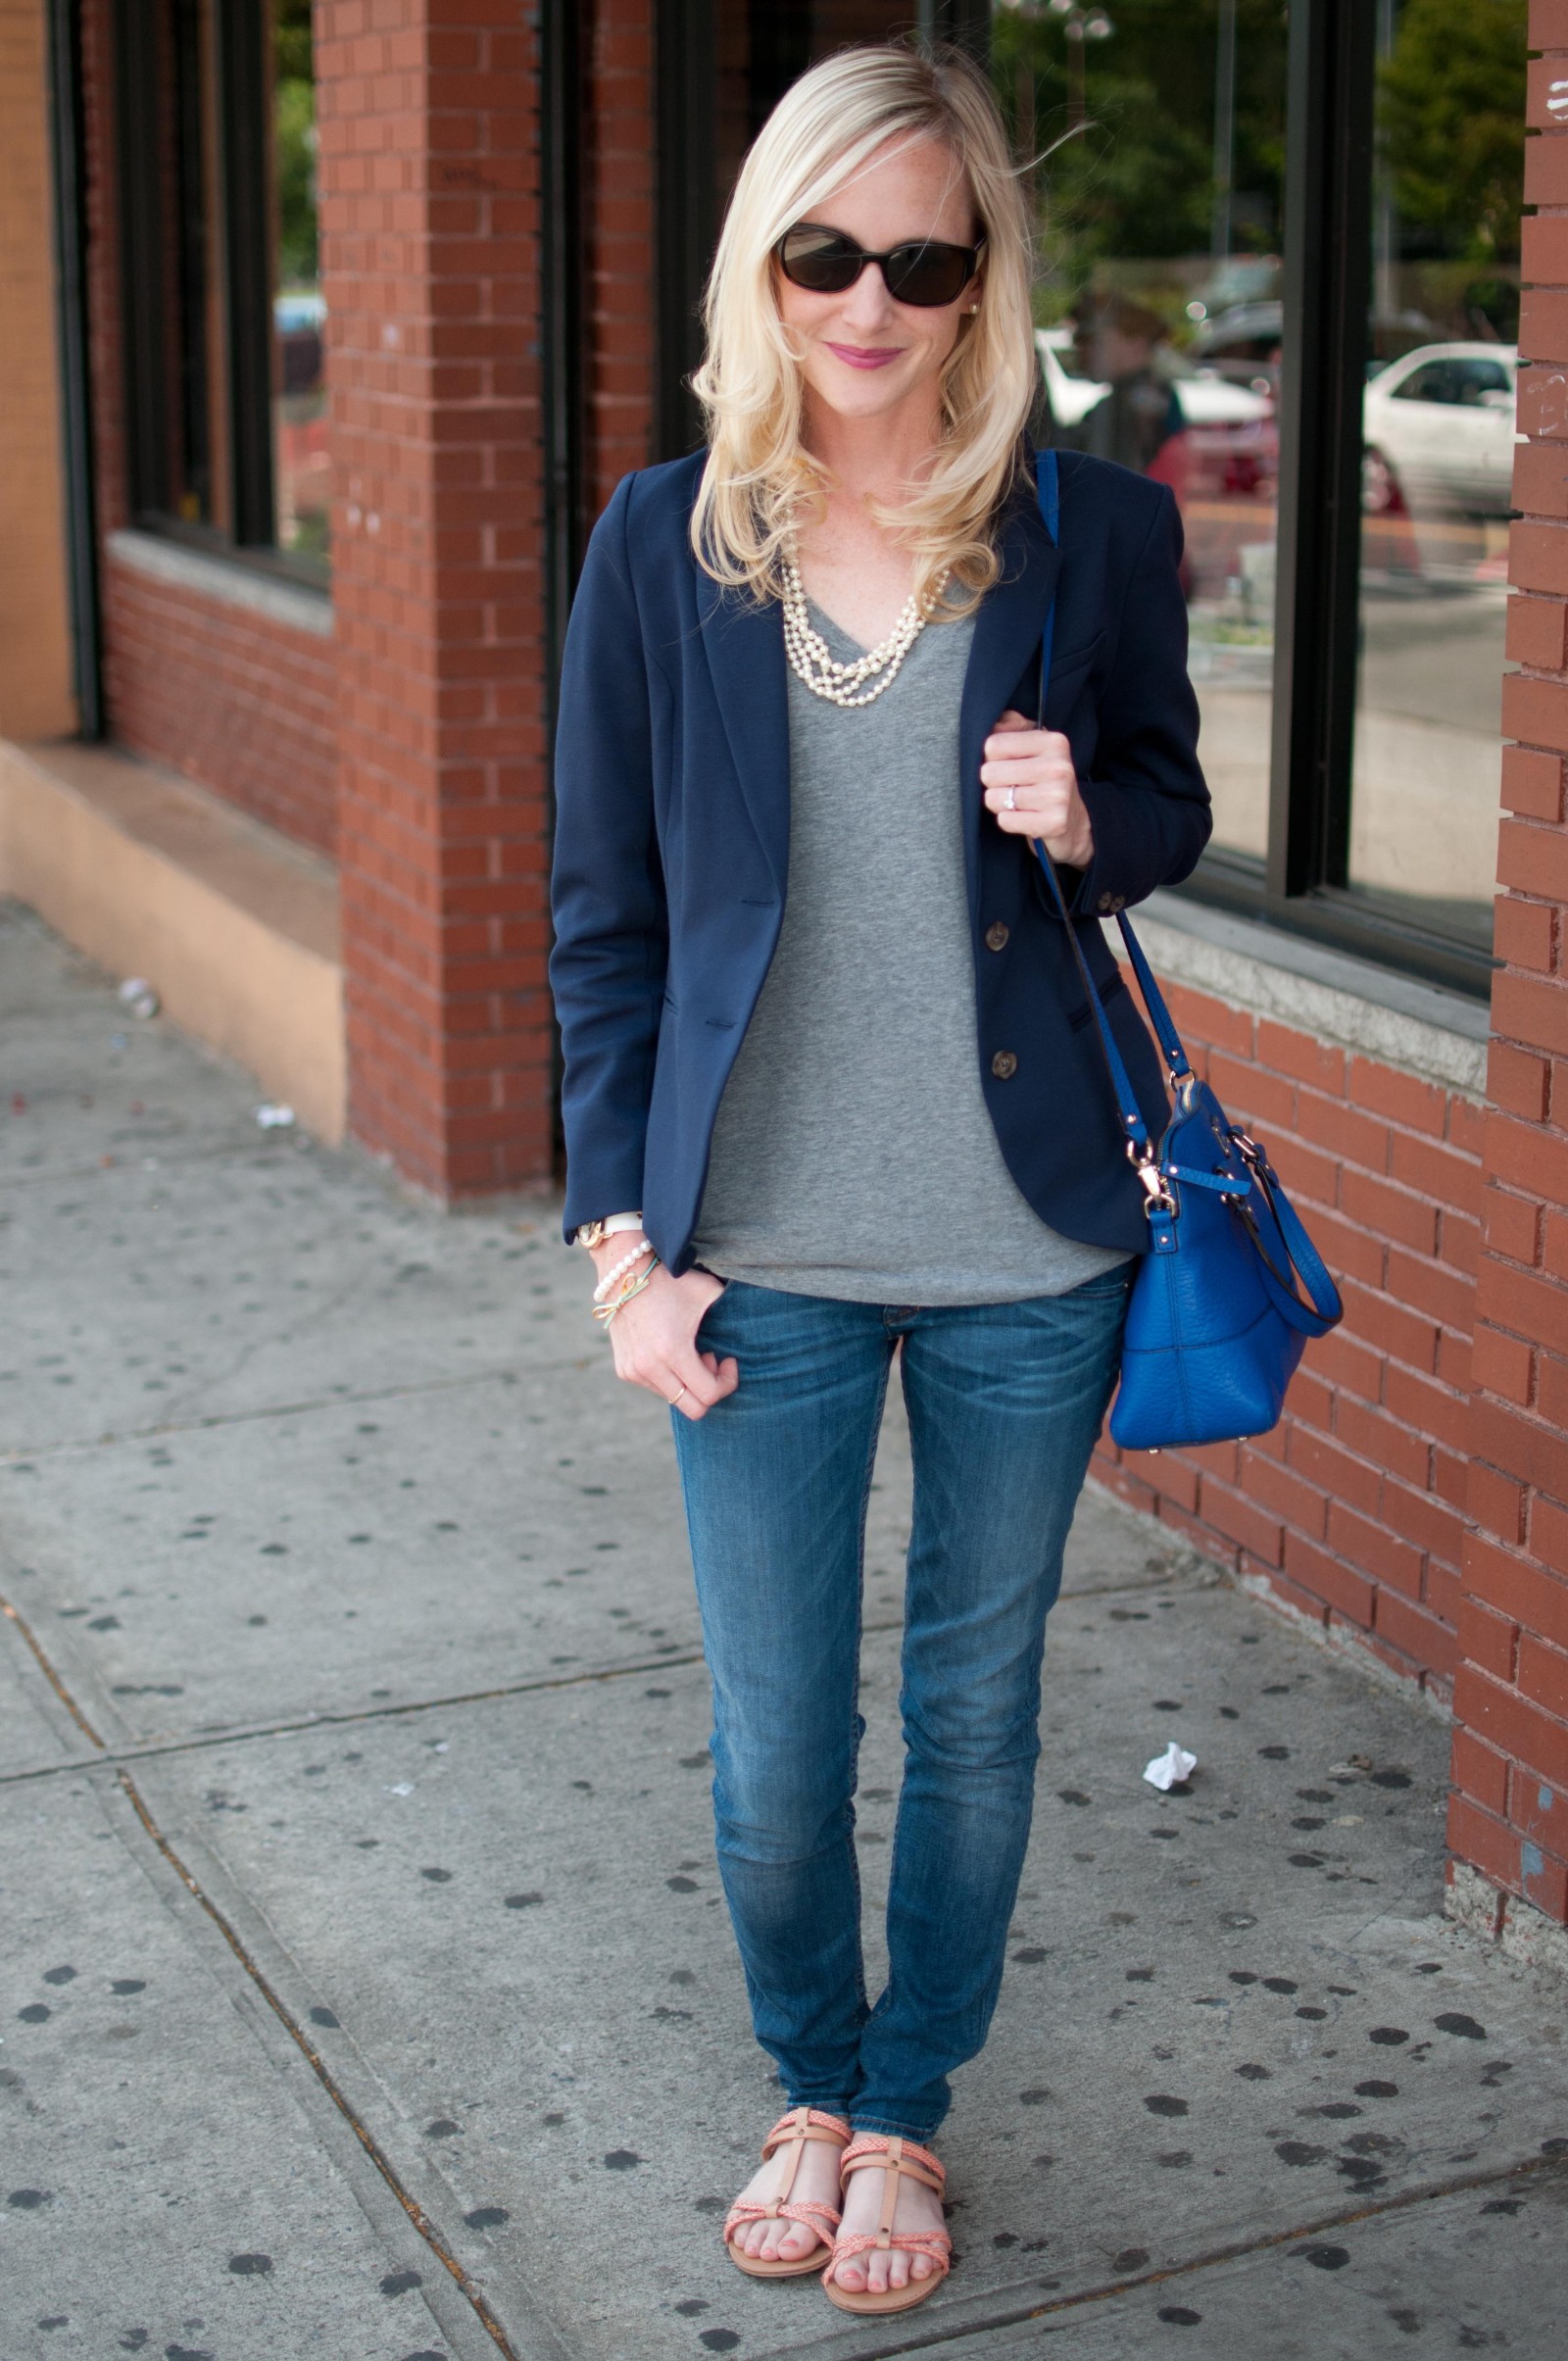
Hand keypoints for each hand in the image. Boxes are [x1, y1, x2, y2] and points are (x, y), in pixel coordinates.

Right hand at [588, 1240, 738, 1419]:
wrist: (625, 1273)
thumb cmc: (673, 1281)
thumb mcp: (710, 1293)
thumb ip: (733, 1313)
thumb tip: (754, 1328)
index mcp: (672, 1351)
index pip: (709, 1395)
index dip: (727, 1383)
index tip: (729, 1360)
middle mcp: (650, 1367)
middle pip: (693, 1409)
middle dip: (709, 1389)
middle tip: (711, 1360)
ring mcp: (634, 1371)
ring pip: (675, 1398)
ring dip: (688, 1382)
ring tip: (690, 1352)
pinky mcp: (625, 1370)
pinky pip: (657, 1388)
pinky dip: (670, 1376)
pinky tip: (671, 1351)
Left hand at [981, 708, 1094, 867]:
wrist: (1075, 820)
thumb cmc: (1045, 779)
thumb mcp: (1034, 746)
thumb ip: (1012, 727)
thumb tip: (995, 722)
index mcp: (1053, 742)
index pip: (992, 745)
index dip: (991, 758)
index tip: (1006, 764)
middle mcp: (1058, 767)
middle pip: (989, 772)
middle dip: (992, 783)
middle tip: (1011, 786)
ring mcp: (1058, 796)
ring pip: (993, 798)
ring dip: (1000, 804)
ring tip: (1018, 802)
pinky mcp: (1054, 822)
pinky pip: (1005, 820)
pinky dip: (1008, 821)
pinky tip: (1024, 817)